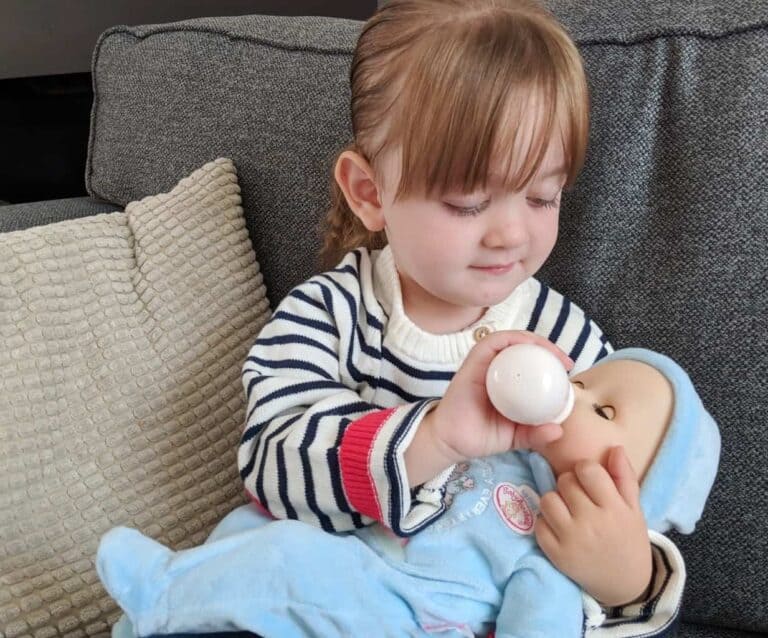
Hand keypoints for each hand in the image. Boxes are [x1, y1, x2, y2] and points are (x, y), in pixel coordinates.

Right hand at [405, 330, 569, 485]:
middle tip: (565, 362)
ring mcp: (485, 363)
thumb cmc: (480, 437)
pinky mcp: (474, 360)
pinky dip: (513, 339)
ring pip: (511, 341)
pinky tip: (529, 345)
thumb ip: (534, 434)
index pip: (532, 364)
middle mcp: (497, 370)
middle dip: (548, 349)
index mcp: (508, 384)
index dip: (551, 361)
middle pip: (524, 349)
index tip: (568, 371)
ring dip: (534, 341)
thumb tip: (559, 430)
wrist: (452, 442)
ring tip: (553, 353)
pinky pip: (494, 342)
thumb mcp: (515, 436)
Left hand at [535, 446, 652, 606]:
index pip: (587, 470)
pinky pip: (539, 524)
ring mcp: (571, 539)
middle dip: (569, 484)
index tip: (587, 479)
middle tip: (578, 496)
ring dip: (554, 501)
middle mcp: (591, 522)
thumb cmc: (628, 540)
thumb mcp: (634, 509)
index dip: (584, 469)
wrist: (625, 585)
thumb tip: (614, 448)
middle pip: (564, 481)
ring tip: (567, 510)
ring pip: (547, 499)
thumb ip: (624, 477)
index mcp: (614, 508)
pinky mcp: (556, 554)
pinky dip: (546, 522)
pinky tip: (559, 528)